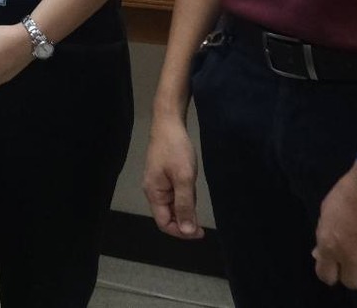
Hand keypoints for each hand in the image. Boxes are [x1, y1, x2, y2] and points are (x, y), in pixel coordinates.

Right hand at [142, 114, 204, 238]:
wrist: (169, 123)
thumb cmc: (175, 150)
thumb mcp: (183, 178)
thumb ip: (185, 205)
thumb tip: (187, 231)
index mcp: (154, 193)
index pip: (164, 223)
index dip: (181, 232)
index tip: (200, 232)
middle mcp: (154, 191)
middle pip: (167, 216)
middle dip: (184, 221)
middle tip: (203, 221)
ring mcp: (159, 183)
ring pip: (172, 205)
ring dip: (185, 210)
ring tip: (198, 203)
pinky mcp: (164, 176)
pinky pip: (174, 195)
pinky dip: (184, 198)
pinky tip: (193, 192)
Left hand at [313, 166, 356, 287]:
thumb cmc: (348, 194)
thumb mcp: (326, 213)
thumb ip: (324, 236)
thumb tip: (320, 254)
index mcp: (329, 247)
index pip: (326, 276)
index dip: (332, 272)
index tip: (337, 266)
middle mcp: (350, 259)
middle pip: (351, 282)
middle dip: (354, 271)